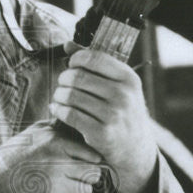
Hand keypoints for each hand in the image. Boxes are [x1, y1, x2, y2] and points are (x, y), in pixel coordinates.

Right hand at [0, 120, 103, 192]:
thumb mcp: (36, 132)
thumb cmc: (15, 154)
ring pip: (86, 191)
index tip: (85, 163)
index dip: (91, 160)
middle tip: (76, 176)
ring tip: (66, 187)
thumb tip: (84, 130)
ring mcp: (54, 185)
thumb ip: (61, 128)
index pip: (94, 154)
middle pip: (94, 174)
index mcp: (56, 142)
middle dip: (88, 176)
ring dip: (79, 191)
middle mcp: (58, 163)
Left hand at [48, 43, 157, 192]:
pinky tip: (57, 109)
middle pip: (78, 76)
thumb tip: (68, 45)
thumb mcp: (118, 85)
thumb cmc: (122, 111)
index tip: (72, 66)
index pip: (93, 58)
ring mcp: (112, 115)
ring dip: (59, 95)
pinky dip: (58, 110)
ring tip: (59, 97)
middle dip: (64, 79)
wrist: (135, 148)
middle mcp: (123, 94)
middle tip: (63, 84)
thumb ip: (94, 64)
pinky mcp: (100, 133)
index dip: (75, 60)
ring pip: (70, 95)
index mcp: (128, 78)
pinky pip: (69, 114)